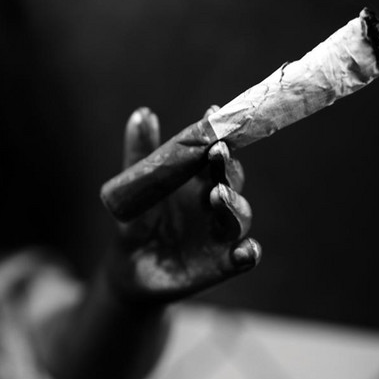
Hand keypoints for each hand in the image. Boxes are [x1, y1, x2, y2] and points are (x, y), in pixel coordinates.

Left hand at [105, 106, 261, 303]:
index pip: (213, 152)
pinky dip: (248, 254)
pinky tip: (247, 251)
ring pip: (239, 214)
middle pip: (231, 178)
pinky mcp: (222, 262)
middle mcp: (215, 200)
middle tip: (217, 152)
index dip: (216, 132)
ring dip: (234, 203)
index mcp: (197, 178)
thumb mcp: (135, 188)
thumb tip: (142, 113)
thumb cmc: (138, 219)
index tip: (212, 114)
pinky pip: (242, 258)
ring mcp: (221, 232)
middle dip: (227, 165)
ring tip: (219, 195)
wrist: (129, 265)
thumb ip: (140, 152)